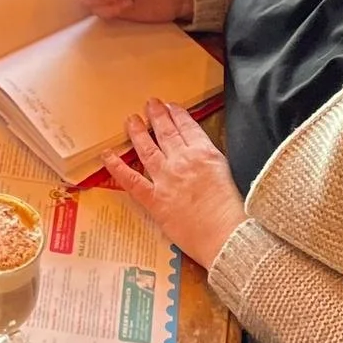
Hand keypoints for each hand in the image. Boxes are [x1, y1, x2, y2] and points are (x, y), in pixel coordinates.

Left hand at [103, 100, 246, 269]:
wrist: (228, 238)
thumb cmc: (235, 213)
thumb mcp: (230, 174)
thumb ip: (212, 161)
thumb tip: (203, 156)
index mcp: (205, 154)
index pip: (188, 126)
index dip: (177, 114)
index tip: (170, 106)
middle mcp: (182, 161)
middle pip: (166, 132)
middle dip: (156, 116)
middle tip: (149, 104)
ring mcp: (166, 179)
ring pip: (146, 148)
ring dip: (137, 132)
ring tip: (132, 120)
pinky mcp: (155, 200)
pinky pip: (131, 180)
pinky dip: (117, 167)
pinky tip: (107, 156)